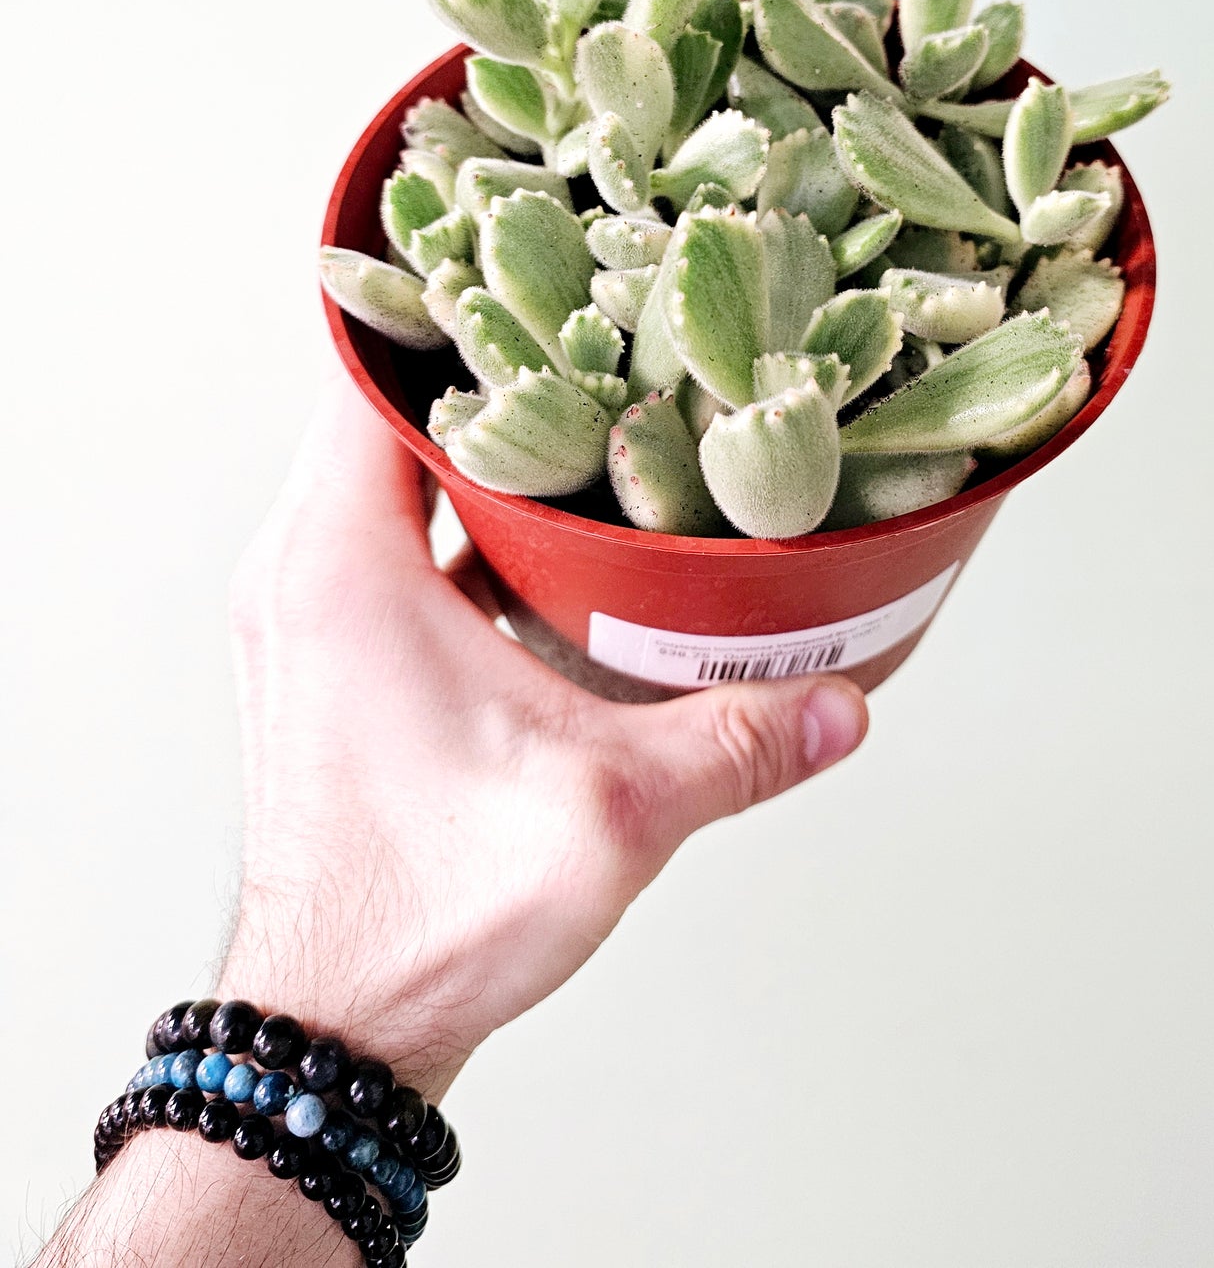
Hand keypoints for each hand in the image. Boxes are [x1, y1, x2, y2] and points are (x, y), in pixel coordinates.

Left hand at [221, 367, 868, 1098]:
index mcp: (338, 561)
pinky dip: (471, 508)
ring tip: (600, 401)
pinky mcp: (337, 655)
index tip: (548, 249)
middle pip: (394, 403)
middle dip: (499, 356)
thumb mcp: (608, 812)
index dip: (461, 294)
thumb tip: (844, 702)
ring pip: (395, 469)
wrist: (338, 1028)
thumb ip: (734, 744)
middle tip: (607, 320)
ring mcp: (315, 613)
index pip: (376, 365)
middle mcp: (305, 568)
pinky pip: (397, 533)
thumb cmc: (429, 915)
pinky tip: (566, 520)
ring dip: (487, 438)